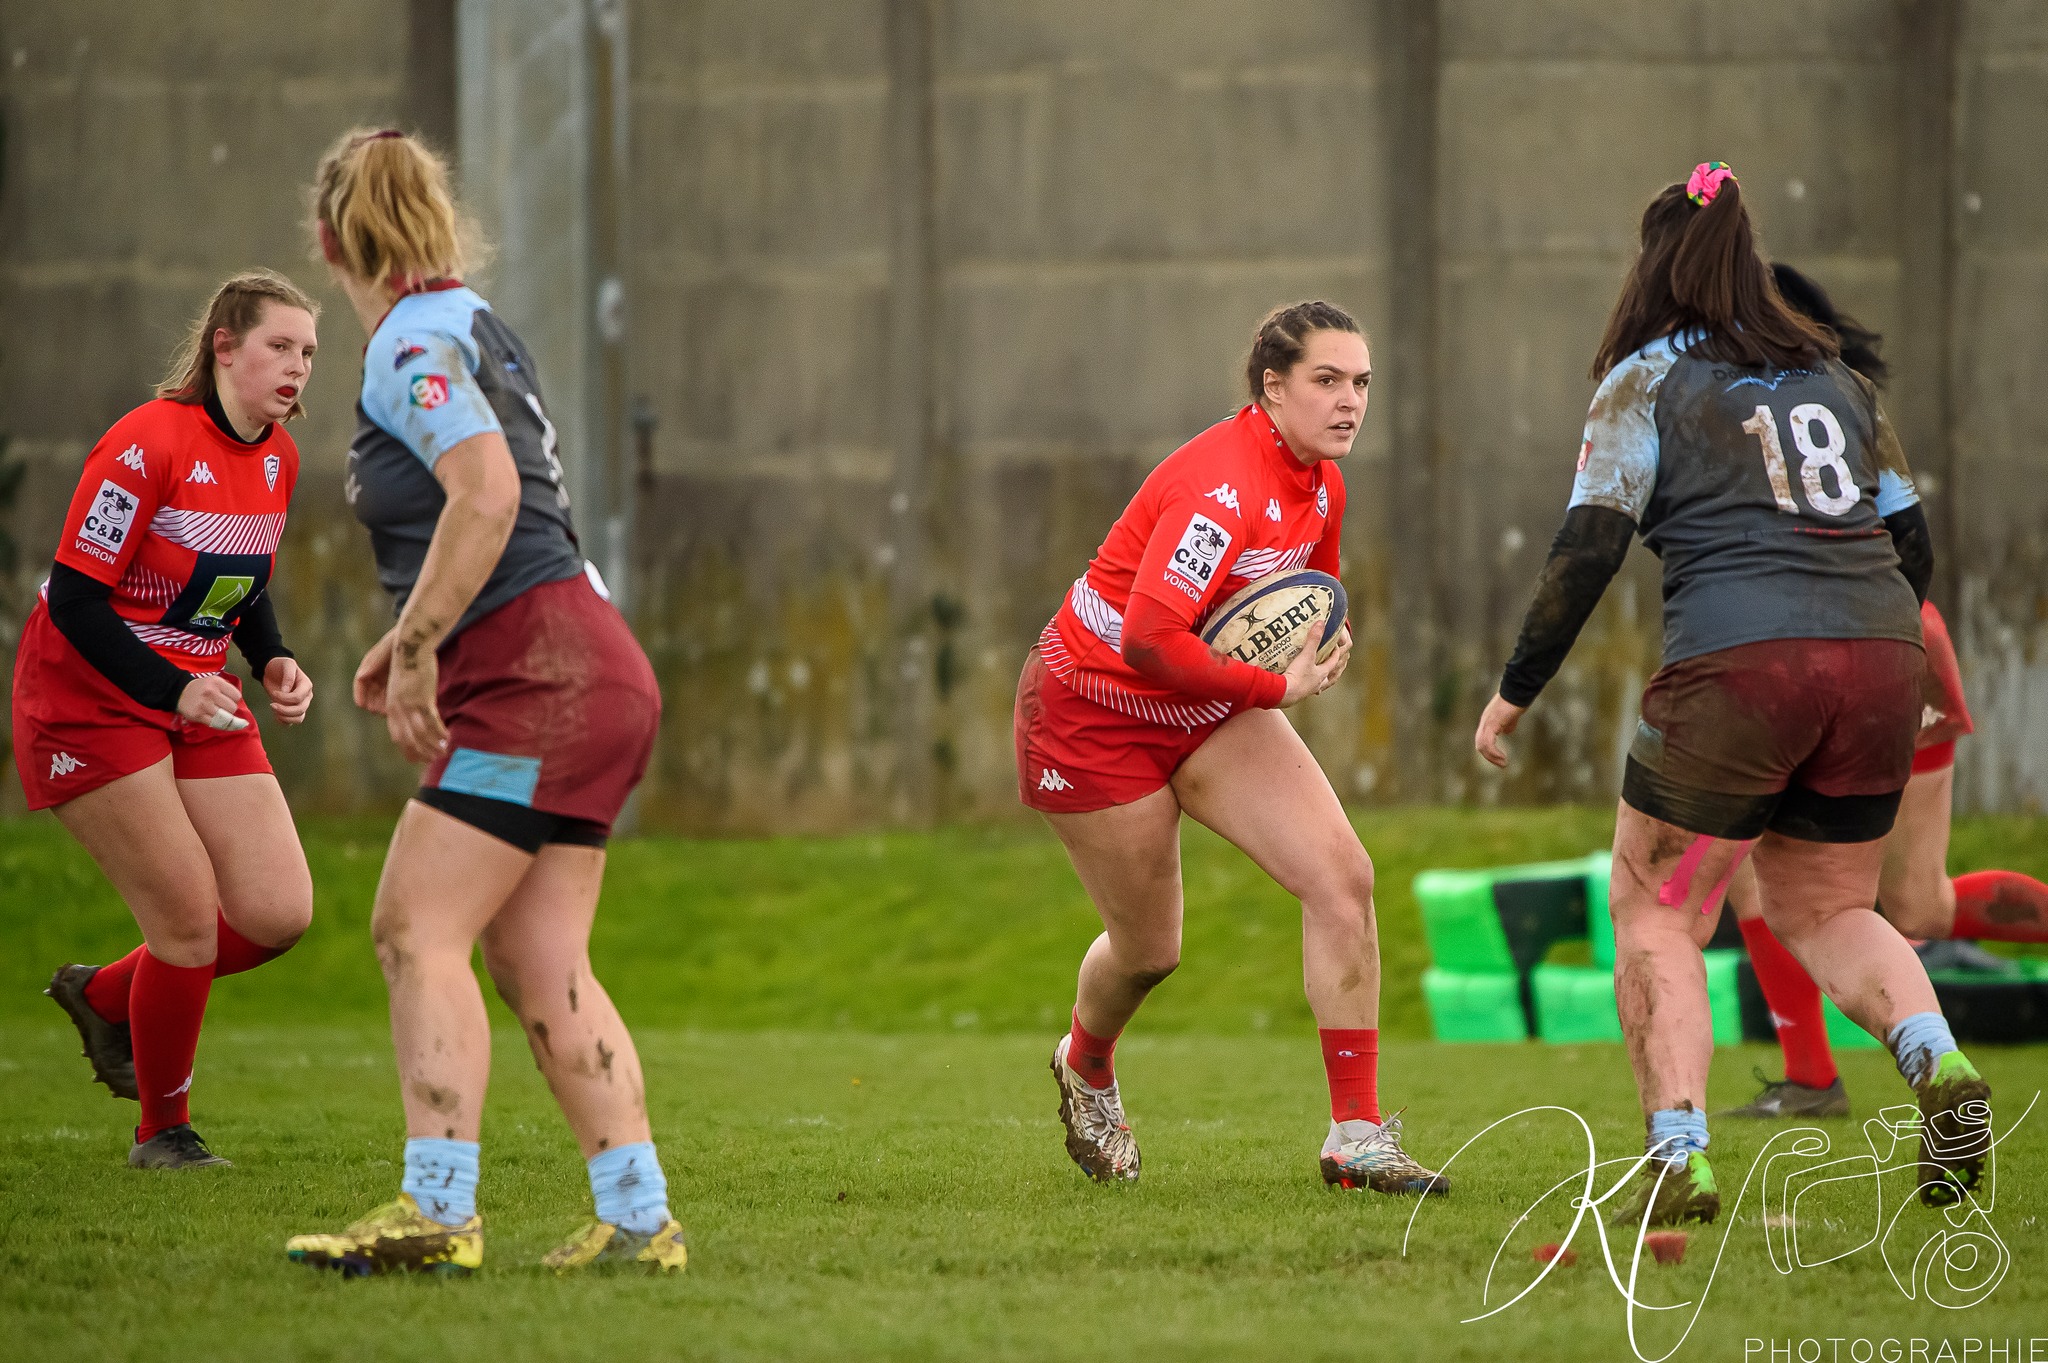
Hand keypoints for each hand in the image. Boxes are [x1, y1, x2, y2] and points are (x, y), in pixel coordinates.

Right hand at [175, 673, 246, 730]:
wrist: (179, 692)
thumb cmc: (201, 688)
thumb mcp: (214, 682)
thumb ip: (227, 689)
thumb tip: (240, 704)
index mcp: (217, 682)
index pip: (237, 696)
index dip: (234, 700)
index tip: (228, 700)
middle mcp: (210, 692)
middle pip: (232, 708)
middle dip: (230, 710)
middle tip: (222, 708)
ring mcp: (204, 705)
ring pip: (226, 717)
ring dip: (225, 718)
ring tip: (220, 714)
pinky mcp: (198, 715)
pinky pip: (216, 724)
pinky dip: (220, 725)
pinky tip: (218, 721)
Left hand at [262, 656, 313, 724]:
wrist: (273, 670)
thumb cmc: (281, 666)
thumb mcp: (286, 665)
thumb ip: (288, 676)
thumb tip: (286, 691)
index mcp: (306, 686)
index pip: (298, 697)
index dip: (285, 698)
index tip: (275, 692)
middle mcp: (306, 697)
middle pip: (300, 710)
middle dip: (284, 710)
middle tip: (272, 704)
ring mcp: (300, 704)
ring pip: (298, 718)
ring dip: (285, 717)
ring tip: (274, 709)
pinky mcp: (292, 710)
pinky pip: (291, 722)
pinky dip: (283, 721)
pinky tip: (275, 714)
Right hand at [353, 629, 395, 714]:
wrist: (416, 638)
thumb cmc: (400, 641)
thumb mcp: (386, 649)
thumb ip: (373, 662)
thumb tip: (360, 677)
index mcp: (370, 666)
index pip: (360, 684)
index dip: (360, 695)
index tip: (363, 705)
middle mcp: (377, 674)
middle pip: (372, 694)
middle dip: (374, 704)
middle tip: (382, 712)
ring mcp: (388, 679)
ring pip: (383, 697)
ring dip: (385, 705)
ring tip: (392, 710)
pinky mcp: (399, 683)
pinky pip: (394, 695)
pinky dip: (395, 702)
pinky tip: (402, 706)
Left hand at [383, 637, 448, 763]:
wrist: (410, 647)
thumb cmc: (410, 665)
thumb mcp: (405, 686)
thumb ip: (407, 701)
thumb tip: (417, 711)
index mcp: (392, 708)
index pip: (398, 736)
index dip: (409, 749)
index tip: (418, 759)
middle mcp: (398, 709)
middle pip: (409, 739)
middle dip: (421, 752)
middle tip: (433, 760)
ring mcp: (410, 705)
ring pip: (420, 734)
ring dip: (432, 746)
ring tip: (443, 752)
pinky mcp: (423, 698)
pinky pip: (432, 722)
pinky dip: (439, 733)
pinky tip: (448, 738)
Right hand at [1278, 616, 1351, 707]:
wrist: (1284, 694)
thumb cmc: (1297, 677)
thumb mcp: (1306, 655)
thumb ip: (1313, 639)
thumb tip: (1321, 623)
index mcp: (1322, 673)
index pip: (1333, 662)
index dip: (1336, 653)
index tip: (1337, 646)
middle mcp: (1318, 682)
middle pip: (1332, 675)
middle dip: (1336, 668)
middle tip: (1339, 663)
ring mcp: (1310, 689)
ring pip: (1322, 685)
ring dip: (1325, 680)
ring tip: (1326, 678)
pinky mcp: (1300, 694)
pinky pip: (1309, 690)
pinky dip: (1311, 688)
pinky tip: (1308, 689)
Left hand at [1474, 692, 1526, 768]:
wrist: (1519, 690)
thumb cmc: (1517, 700)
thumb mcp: (1511, 715)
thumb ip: (1508, 723)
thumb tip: (1507, 731)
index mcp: (1488, 720)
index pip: (1482, 739)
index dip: (1490, 751)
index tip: (1501, 759)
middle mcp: (1485, 721)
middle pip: (1480, 744)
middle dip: (1490, 757)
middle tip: (1502, 764)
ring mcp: (1487, 722)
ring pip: (1482, 745)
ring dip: (1492, 757)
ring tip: (1504, 764)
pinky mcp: (1492, 723)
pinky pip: (1488, 742)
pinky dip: (1494, 753)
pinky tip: (1503, 757)